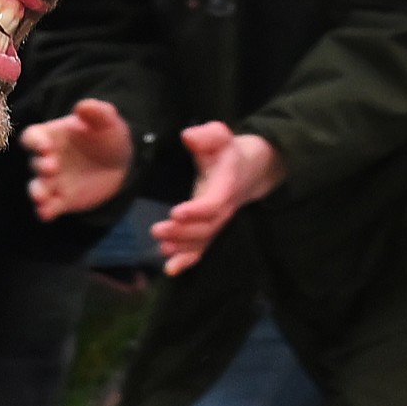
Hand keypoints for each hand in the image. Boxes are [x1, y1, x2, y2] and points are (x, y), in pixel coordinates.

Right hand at [22, 95, 134, 222]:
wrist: (121, 163)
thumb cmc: (108, 136)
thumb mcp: (107, 121)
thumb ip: (97, 112)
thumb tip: (82, 106)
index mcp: (51, 136)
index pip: (32, 137)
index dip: (34, 141)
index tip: (46, 146)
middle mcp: (47, 159)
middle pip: (34, 163)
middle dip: (40, 166)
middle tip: (52, 168)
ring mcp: (53, 181)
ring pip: (37, 188)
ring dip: (36, 192)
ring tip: (41, 197)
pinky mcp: (62, 200)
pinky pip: (49, 207)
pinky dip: (45, 211)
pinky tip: (47, 213)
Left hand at [151, 123, 286, 271]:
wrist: (249, 169)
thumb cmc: (227, 150)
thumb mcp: (220, 135)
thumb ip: (207, 136)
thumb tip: (188, 136)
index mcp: (226, 185)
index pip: (214, 203)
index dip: (197, 210)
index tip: (176, 212)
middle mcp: (224, 208)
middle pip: (206, 227)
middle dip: (182, 232)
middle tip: (158, 231)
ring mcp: (218, 221)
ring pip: (203, 241)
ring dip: (182, 248)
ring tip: (161, 247)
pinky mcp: (210, 229)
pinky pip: (202, 248)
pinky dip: (187, 260)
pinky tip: (169, 270)